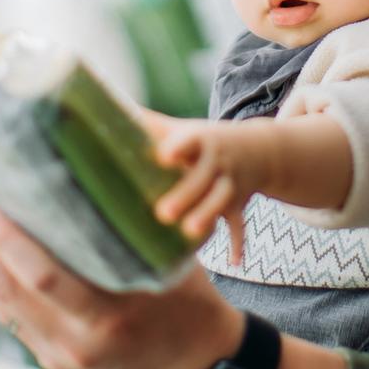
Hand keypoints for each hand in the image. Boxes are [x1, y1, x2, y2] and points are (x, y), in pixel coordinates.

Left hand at [0, 197, 243, 368]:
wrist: (199, 360)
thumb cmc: (188, 298)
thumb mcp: (165, 262)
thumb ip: (124, 234)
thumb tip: (83, 184)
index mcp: (108, 317)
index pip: (44, 277)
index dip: (6, 242)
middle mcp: (77, 344)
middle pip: (9, 293)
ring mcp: (61, 357)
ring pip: (1, 307)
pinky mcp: (54, 361)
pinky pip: (12, 319)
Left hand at [154, 118, 272, 263]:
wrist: (259, 148)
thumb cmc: (204, 141)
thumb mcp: (183, 129)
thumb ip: (149, 123)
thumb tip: (109, 107)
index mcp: (201, 141)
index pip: (191, 141)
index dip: (179, 147)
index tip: (164, 156)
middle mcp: (218, 162)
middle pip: (204, 177)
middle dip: (186, 194)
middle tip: (163, 212)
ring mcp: (231, 183)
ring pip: (222, 199)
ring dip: (208, 214)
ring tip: (189, 232)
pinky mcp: (238, 204)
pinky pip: (240, 223)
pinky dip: (238, 242)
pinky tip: (234, 261)